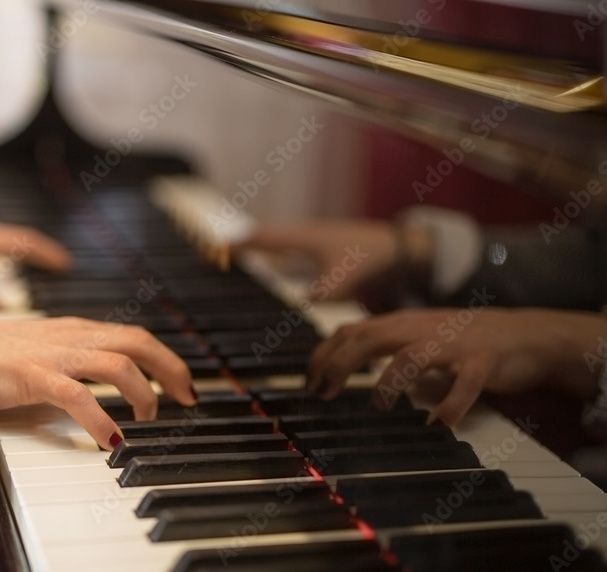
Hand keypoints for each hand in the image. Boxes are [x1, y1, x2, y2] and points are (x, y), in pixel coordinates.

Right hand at [0, 317, 196, 448]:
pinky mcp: (30, 376)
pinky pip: (77, 396)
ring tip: (147, 420)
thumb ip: (66, 367)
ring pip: (117, 364)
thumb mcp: (34, 356)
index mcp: (71, 330)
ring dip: (142, 394)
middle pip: (137, 342)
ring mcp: (50, 354)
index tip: (181, 384)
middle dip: (170, 370)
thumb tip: (93, 392)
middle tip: (187, 399)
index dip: (165, 358)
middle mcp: (68, 336)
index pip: (133, 335)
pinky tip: (112, 439)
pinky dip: (102, 418)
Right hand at [232, 221, 432, 300]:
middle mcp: (300, 235)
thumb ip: (326, 290)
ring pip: (270, 240)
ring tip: (228, 258)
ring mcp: (307, 239)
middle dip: (235, 245)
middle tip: (210, 254)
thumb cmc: (369, 256)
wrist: (396, 246)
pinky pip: (281, 247)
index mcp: (302, 238)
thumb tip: (305, 302)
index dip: (236, 245)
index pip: (260, 238)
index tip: (212, 252)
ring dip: (250, 247)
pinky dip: (266, 253)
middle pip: (259, 236)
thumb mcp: (347, 276)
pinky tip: (264, 263)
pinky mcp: (315, 248)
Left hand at [307, 308, 606, 425]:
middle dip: (341, 365)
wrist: (526, 333)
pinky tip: (438, 423)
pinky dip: (450, 405)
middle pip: (370, 337)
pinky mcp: (484, 361)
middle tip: (325, 393)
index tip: (311, 382)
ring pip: (412, 356)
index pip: (352, 331)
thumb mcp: (416, 336)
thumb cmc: (463, 341)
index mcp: (403, 324)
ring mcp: (454, 344)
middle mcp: (422, 329)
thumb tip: (339, 361)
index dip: (326, 355)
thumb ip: (382, 345)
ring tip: (380, 407)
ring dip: (390, 383)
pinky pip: (465, 384)